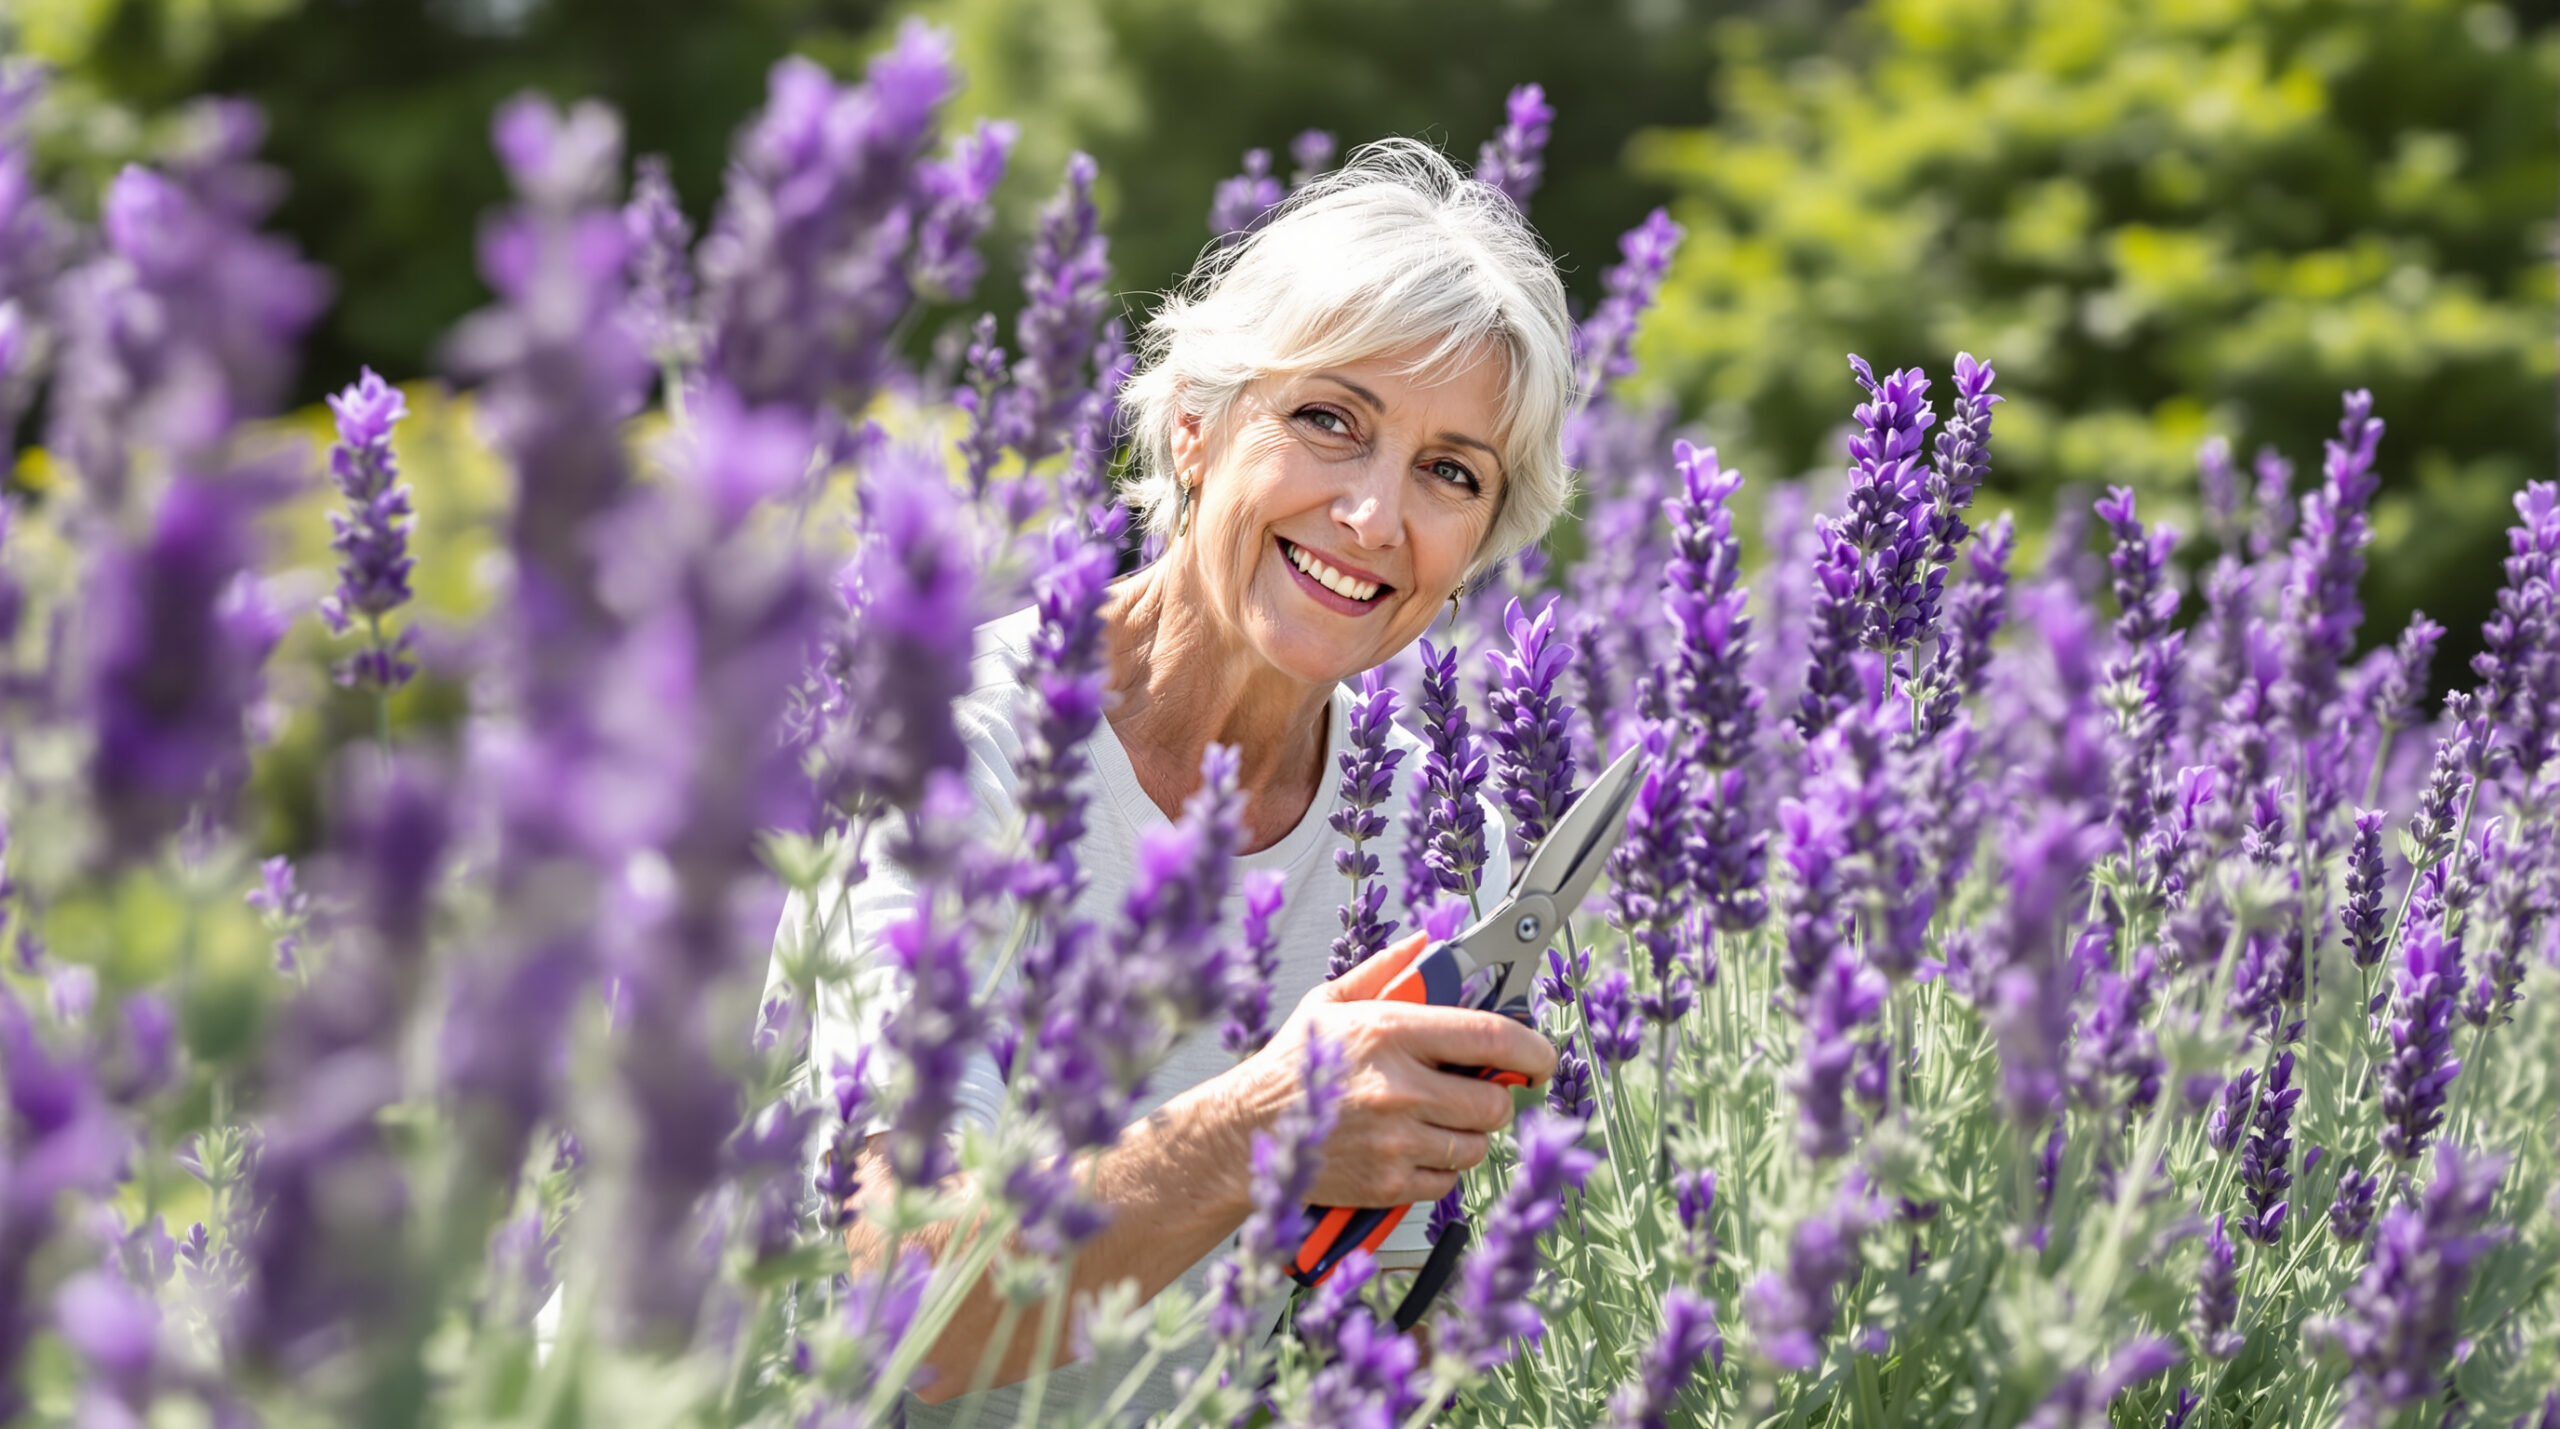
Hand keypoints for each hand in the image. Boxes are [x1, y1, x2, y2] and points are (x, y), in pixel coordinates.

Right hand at [1229, 947, 1557, 1209]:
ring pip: (1475, 1144)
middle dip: (1492, 1097)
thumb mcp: (1331, 1003)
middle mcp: (1399, 1087)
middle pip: (1493, 1102)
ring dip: (1465, 1134)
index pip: (1491, 1037)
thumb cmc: (1289, 1068)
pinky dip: (1438, 1168)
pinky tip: (1408, 1147)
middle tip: (1471, 1091)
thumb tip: (1426, 943)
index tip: (1541, 1056)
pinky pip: (1447, 1180)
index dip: (1532, 1048)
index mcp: (1391, 1032)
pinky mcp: (1388, 1183)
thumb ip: (1386, 972)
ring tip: (1431, 1119)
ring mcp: (1396, 1139)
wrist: (1243, 1134)